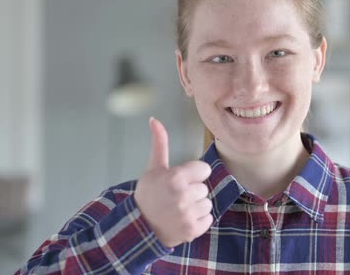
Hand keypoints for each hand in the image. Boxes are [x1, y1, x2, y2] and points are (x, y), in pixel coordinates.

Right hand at [134, 117, 212, 247]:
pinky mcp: (193, 230)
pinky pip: (208, 218)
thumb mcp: (153, 168)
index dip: (194, 174)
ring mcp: (188, 214)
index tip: (181, 180)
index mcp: (175, 177)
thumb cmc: (148, 194)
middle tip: (176, 196)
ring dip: (196, 206)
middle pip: (204, 187)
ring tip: (179, 208)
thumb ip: (160, 144)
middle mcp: (183, 195)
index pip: (204, 170)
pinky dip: (199, 220)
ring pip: (207, 203)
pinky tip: (183, 219)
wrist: (140, 226)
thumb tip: (155, 119)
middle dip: (193, 191)